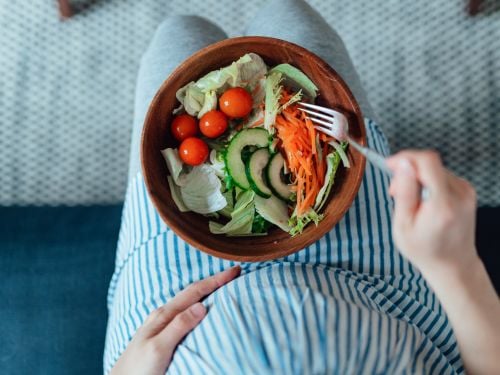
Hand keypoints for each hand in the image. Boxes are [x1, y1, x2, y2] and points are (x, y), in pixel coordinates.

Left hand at [110, 265, 240, 374]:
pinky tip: (201, 309)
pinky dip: (198, 305)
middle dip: (214, 282)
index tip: (235, 270)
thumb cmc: (138, 369)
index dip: (216, 280)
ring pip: (188, 301)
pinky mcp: (161, 334)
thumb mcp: (159, 348)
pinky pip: (184, 313)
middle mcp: (163, 315)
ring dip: (206, 292)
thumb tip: (202, 305)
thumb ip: (179, 326)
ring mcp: (161, 324)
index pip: (195, 291)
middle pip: (192, 292)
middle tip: (233, 274)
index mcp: (164, 315)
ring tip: (221, 287)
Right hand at [388, 150, 499, 374]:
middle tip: (394, 192)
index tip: (389, 165)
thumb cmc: (423, 249)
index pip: (427, 162)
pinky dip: (427, 182)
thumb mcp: (403, 225)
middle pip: (428, 164)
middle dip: (407, 171)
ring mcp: (466, 191)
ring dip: (416, 178)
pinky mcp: (467, 191)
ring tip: (408, 201)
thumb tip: (404, 164)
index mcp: (442, 204)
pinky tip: (422, 201)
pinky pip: (441, 175)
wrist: (453, 264)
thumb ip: (404, 192)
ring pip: (434, 169)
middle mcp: (459, 194)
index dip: (406, 158)